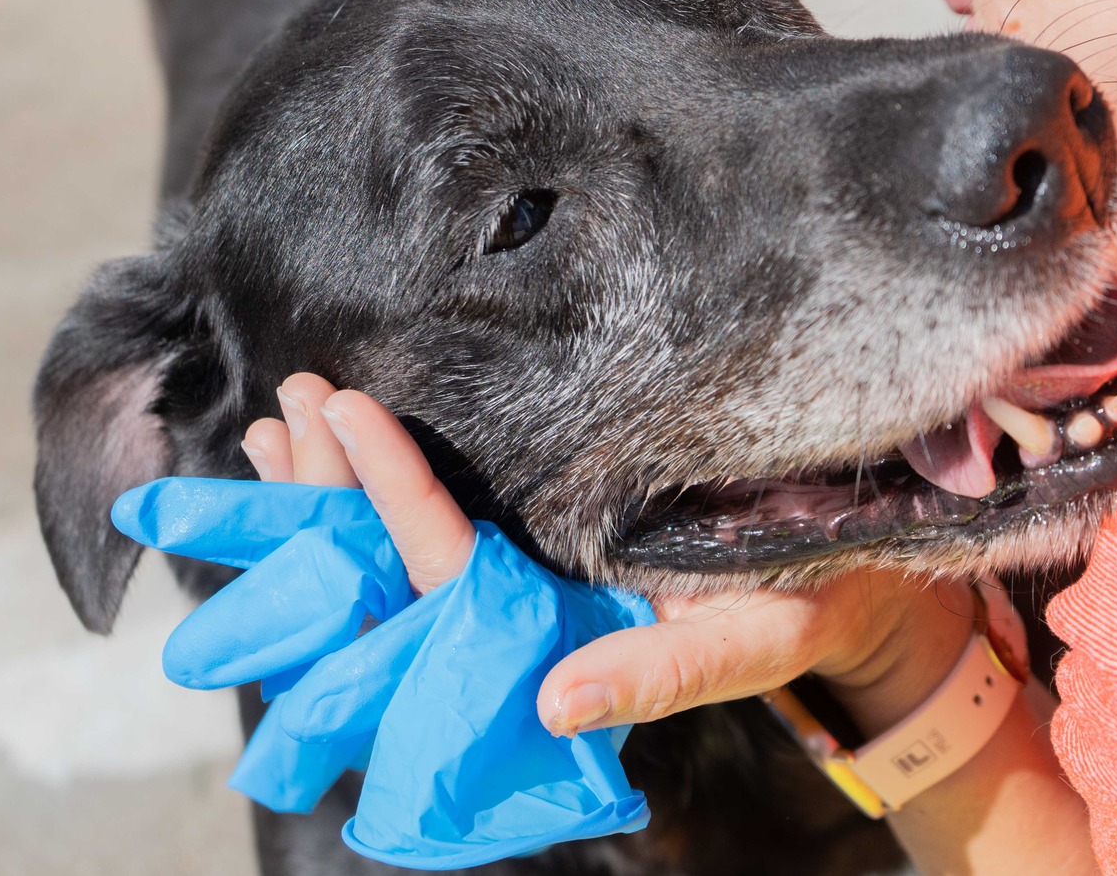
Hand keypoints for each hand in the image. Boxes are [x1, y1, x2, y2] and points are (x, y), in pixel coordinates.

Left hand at [242, 377, 978, 737]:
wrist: (836, 585)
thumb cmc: (797, 606)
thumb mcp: (743, 639)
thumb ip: (657, 677)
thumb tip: (556, 704)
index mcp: (551, 634)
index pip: (446, 565)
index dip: (391, 492)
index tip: (346, 412)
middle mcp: (517, 610)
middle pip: (392, 560)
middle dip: (327, 493)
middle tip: (282, 412)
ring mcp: (519, 577)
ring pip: (396, 543)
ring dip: (335, 485)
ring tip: (281, 420)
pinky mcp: (535, 544)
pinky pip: (435, 518)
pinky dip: (378, 479)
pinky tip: (333, 434)